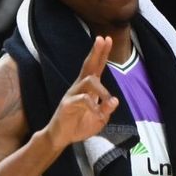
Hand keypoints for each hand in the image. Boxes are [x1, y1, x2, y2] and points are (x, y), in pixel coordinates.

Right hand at [44, 36, 118, 151]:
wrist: (61, 137)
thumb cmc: (79, 125)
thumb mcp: (99, 119)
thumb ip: (107, 109)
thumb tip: (115, 100)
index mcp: (88, 89)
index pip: (96, 67)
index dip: (101, 53)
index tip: (106, 38)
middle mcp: (79, 88)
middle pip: (88, 66)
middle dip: (96, 52)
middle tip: (102, 38)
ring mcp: (72, 95)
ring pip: (89, 81)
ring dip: (102, 89)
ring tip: (108, 101)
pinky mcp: (67, 104)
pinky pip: (83, 99)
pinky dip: (94, 106)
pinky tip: (98, 113)